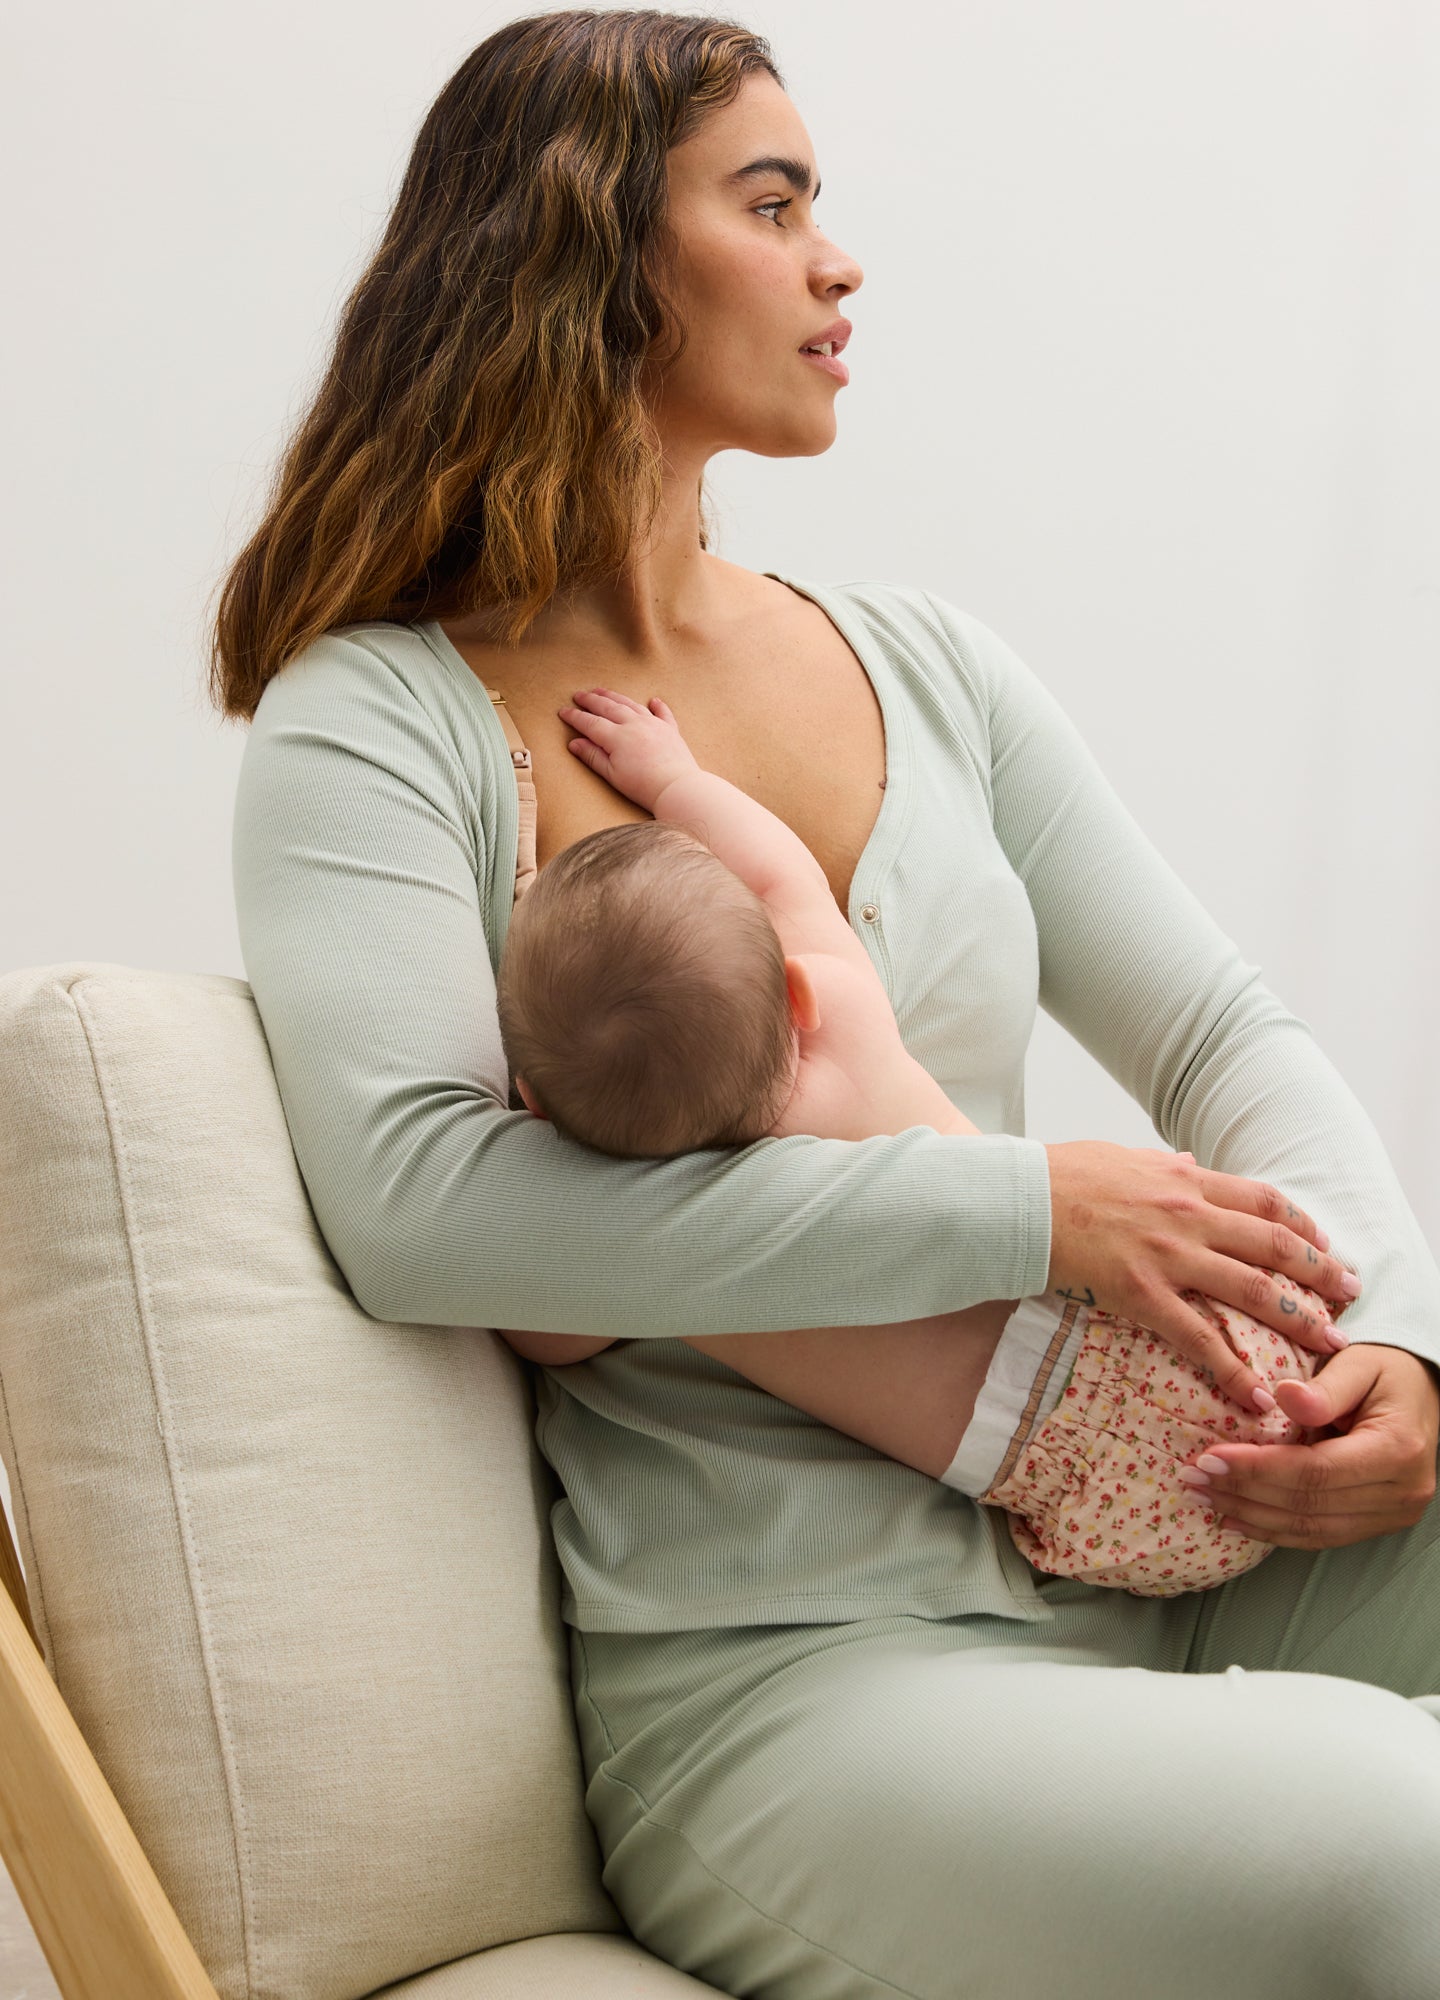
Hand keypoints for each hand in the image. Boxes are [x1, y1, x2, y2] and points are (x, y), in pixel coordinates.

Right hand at [559, 687, 697, 811]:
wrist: (677, 788)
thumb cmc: (643, 786)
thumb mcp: (612, 775)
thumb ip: (593, 756)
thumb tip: (574, 743)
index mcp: (617, 737)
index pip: (590, 723)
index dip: (575, 717)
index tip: (563, 711)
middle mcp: (634, 724)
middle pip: (608, 707)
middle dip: (591, 700)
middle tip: (579, 694)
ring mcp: (653, 724)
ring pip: (630, 704)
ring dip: (614, 696)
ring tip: (602, 691)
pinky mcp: (670, 730)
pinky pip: (662, 713)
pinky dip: (657, 705)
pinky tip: (653, 700)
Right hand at [1045, 1142, 1357, 1410]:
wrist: (1015, 1199)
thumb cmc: (1060, 1175)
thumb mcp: (1122, 1156)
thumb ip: (1163, 1166)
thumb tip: (1188, 1163)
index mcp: (1183, 1179)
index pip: (1262, 1199)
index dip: (1301, 1224)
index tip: (1323, 1244)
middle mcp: (1187, 1213)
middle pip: (1274, 1244)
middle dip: (1320, 1272)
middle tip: (1351, 1294)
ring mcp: (1167, 1254)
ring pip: (1252, 1288)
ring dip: (1299, 1318)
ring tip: (1329, 1344)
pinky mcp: (1140, 1293)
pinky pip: (1197, 1337)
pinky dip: (1232, 1368)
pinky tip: (1256, 1393)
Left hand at [1182, 1345, 1439, 1549]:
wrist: (1421, 1391)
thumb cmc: (1387, 1371)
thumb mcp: (1360, 1362)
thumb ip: (1324, 1386)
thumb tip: (1282, 1395)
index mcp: (1396, 1450)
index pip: (1315, 1471)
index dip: (1258, 1469)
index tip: (1209, 1458)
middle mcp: (1400, 1492)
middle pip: (1309, 1505)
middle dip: (1244, 1494)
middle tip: (1193, 1479)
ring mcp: (1392, 1514)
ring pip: (1311, 1530)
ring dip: (1251, 1517)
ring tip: (1203, 1498)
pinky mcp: (1377, 1523)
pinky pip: (1320, 1535)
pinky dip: (1274, 1530)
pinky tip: (1235, 1519)